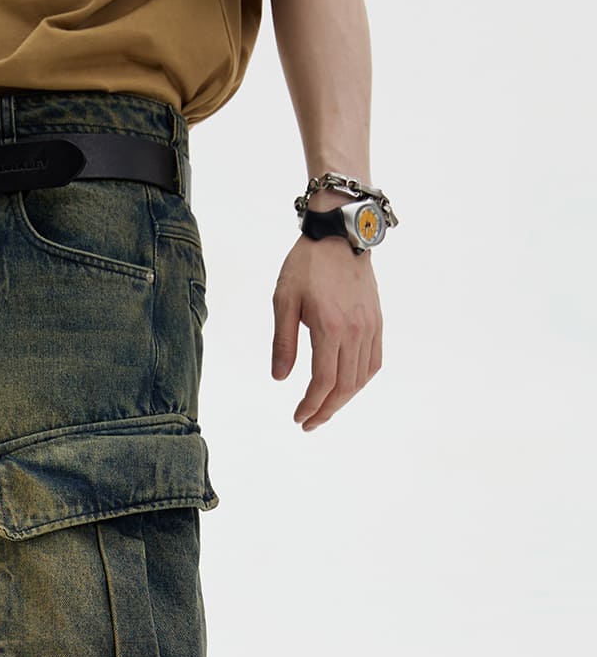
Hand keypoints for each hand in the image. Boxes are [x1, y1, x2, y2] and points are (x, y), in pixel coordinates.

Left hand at [271, 222, 382, 430]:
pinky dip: (361, 381)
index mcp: (330, 327)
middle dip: (326, 410)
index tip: (299, 418)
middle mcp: (355, 331)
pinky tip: (347, 387)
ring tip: (324, 409)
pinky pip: (374, 361)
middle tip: (308, 423)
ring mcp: (370, 326)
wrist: (340, 233)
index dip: (311, 405)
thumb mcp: (284, 300)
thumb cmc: (307, 264)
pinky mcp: (376, 321)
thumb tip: (280, 378)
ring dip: (343, 400)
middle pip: (344, 386)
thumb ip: (283, 342)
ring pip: (361, 378)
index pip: (323, 381)